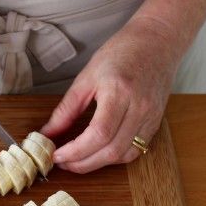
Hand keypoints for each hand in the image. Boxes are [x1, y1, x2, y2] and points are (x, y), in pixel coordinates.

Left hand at [40, 18, 178, 172]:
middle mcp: (139, 108)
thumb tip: (47, 133)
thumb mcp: (86, 77)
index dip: (76, 151)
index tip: (57, 155)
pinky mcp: (155, 123)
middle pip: (111, 150)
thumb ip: (66, 109)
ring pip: (124, 155)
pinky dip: (114, 157)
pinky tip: (98, 153)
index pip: (98, 134)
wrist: (158, 41)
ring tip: (76, 161)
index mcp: (120, 92)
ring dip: (98, 164)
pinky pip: (135, 150)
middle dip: (83, 163)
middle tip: (62, 162)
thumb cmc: (121, 53)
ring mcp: (151, 117)